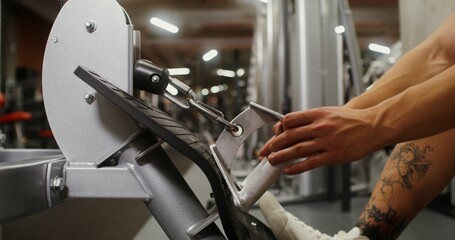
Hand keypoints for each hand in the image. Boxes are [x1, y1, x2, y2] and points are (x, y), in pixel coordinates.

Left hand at [260, 106, 382, 174]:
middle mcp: (321, 127)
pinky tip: (288, 169)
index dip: (279, 127)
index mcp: (318, 114)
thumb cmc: (350, 120)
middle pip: (290, 135)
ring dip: (281, 156)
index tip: (273, 134)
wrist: (373, 125)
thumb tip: (289, 125)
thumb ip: (310, 119)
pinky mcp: (333, 156)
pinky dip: (297, 167)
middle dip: (274, 143)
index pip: (291, 119)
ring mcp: (327, 142)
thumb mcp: (329, 112)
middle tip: (264, 150)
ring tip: (271, 160)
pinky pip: (311, 163)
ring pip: (297, 150)